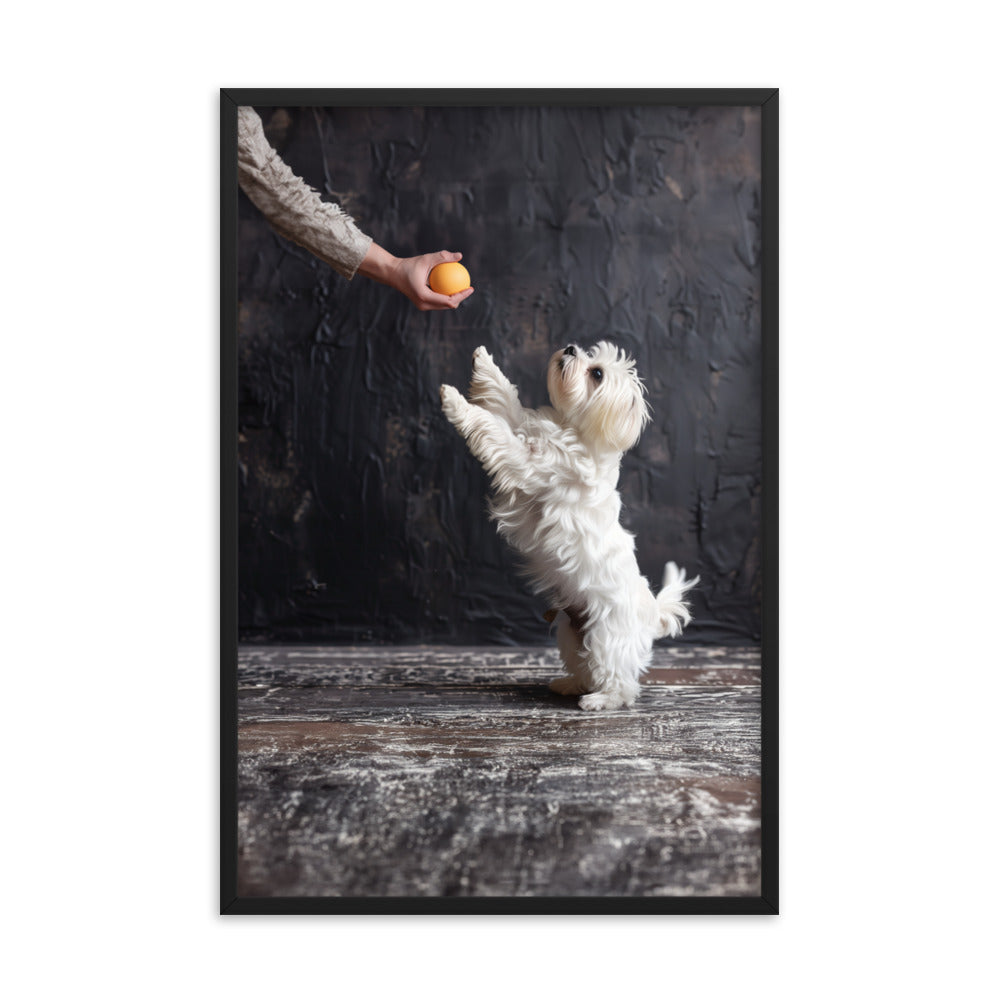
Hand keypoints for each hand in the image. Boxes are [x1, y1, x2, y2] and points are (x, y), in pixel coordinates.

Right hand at [358, 244, 473, 310]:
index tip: (470, 288)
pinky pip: (438, 301)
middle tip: (468, 287)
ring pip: (443, 305)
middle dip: (460, 299)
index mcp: (425, 297)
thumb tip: (460, 256)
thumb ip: (443, 257)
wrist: (392, 273)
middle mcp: (424, 305)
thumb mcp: (426, 259)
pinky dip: (446, 295)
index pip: (449, 301)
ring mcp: (422, 306)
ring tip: (462, 287)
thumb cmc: (408, 265)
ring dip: (454, 298)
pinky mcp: (422, 303)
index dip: (462, 296)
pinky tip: (452, 286)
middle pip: (448, 306)